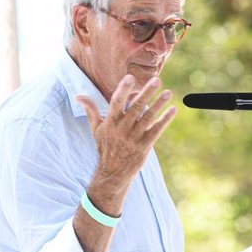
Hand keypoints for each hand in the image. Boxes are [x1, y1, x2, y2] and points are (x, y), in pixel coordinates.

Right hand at [76, 75, 176, 209]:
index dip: (123, 90)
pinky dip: (165, 120)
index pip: (116, 102)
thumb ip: (91, 110)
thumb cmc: (104, 147)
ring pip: (148, 117)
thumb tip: (78, 96)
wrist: (112, 173)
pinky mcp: (144, 146)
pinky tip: (173, 110)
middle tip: (157, 80)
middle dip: (146, 93)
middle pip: (136, 108)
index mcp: (111, 122)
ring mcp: (134, 138)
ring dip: (159, 104)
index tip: (130, 78)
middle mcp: (122, 129)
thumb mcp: (96, 129)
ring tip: (168, 93)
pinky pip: (156, 130)